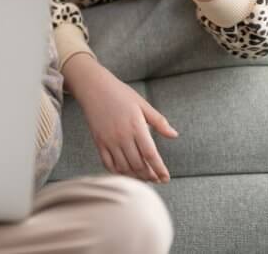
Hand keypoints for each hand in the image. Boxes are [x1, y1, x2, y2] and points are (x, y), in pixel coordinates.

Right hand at [65, 55, 177, 182]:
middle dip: (149, 176)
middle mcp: (122, 136)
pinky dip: (118, 172)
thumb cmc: (120, 93)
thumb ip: (159, 121)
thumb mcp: (142, 104)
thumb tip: (174, 135)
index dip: (159, 169)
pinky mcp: (99, 142)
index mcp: (136, 126)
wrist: (93, 87)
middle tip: (157, 179)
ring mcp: (109, 141)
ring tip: (144, 179)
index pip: (150, 154)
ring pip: (123, 167)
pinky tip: (126, 173)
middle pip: (138, 165)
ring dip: (135, 177)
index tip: (166, 178)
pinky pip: (108, 164)